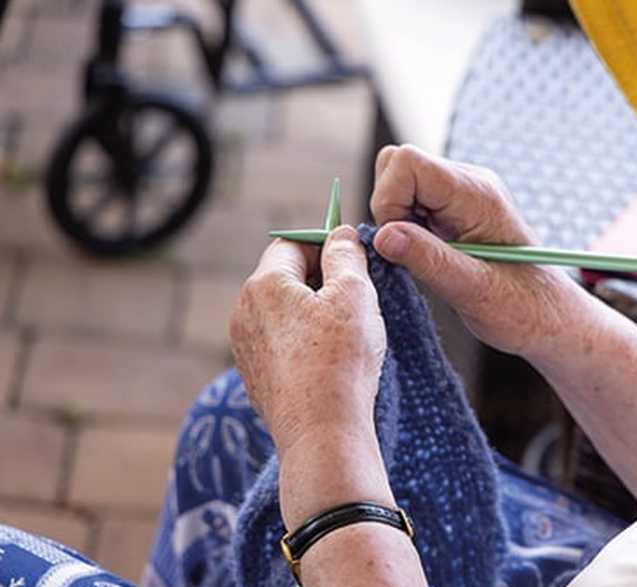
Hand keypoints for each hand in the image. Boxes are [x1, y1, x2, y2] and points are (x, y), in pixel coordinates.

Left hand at [229, 226, 386, 453]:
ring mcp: (246, 347)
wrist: (322, 432)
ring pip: (284, 314)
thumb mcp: (355, 294)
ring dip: (315, 315)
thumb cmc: (340, 361)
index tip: (353, 263)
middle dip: (322, 283)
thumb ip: (346, 255)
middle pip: (286, 279)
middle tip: (357, 301)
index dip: (325, 247)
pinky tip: (332, 363)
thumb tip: (340, 234)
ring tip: (348, 337)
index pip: (293, 244)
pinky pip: (282, 346)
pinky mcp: (256, 377)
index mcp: (264, 284)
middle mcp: (244, 312)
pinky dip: (306, 345)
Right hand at [370, 145, 581, 358]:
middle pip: (398, 164)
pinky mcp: (456, 207)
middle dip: (389, 208)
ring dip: (397, 219)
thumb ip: (427, 260)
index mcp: (477, 195)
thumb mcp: (472, 291)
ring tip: (426, 256)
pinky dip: (406, 226)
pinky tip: (430, 254)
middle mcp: (470, 183)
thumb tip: (382, 236)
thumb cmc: (522, 307)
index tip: (398, 242)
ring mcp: (462, 193)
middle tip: (412, 251)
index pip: (407, 162)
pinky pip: (413, 199)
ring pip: (401, 181)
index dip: (389, 200)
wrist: (548, 315)